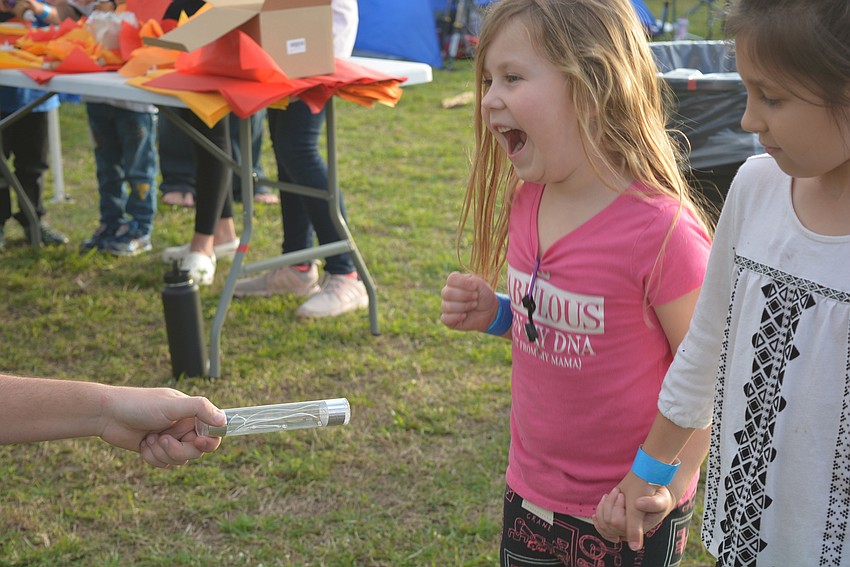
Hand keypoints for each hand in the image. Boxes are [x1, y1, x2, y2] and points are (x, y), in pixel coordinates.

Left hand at [99, 387, 225, 467]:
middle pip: (196, 450)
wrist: (107, 414)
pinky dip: (153, 457)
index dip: (210, 440)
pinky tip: (143, 445)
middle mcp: (183, 426)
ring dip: (163, 453)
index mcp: (191, 413)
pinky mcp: (156, 450)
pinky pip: (164, 464)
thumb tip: (224, 420)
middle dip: (179, 449)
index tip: (199, 442)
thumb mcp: (172, 405)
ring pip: (180, 459)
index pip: (213, 431)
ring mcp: (170, 439)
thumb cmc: (139, 404)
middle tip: (164, 440)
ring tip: (150, 440)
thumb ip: (200, 409)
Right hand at [440, 271, 498, 332]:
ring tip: (474, 305)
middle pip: (447, 293)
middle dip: (465, 296)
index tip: (475, 287)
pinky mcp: (448, 319)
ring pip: (447, 306)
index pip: (451, 279)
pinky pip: (445, 318)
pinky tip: (465, 316)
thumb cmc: (483, 296)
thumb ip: (469, 281)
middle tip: (476, 297)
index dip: (463, 283)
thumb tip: (458, 288)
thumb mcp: (480, 284)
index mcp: (454, 283)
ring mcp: (446, 306)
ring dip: (464, 306)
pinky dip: (457, 317)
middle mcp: (448, 294)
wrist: (489, 311)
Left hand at [594, 482, 675, 546]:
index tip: (622, 495)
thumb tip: (638, 505)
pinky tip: (601, 506)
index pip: (617, 523)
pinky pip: (602, 528)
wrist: (654, 491)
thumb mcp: (659, 498)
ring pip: (603, 525)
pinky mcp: (616, 525)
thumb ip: (652, 504)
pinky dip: (598, 516)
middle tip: (618, 492)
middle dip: (610, 504)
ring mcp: (622, 529)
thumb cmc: (659, 496)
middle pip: (608, 524)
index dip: (616, 508)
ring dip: (604, 506)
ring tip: (613, 495)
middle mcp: (631, 532)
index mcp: (640, 528)